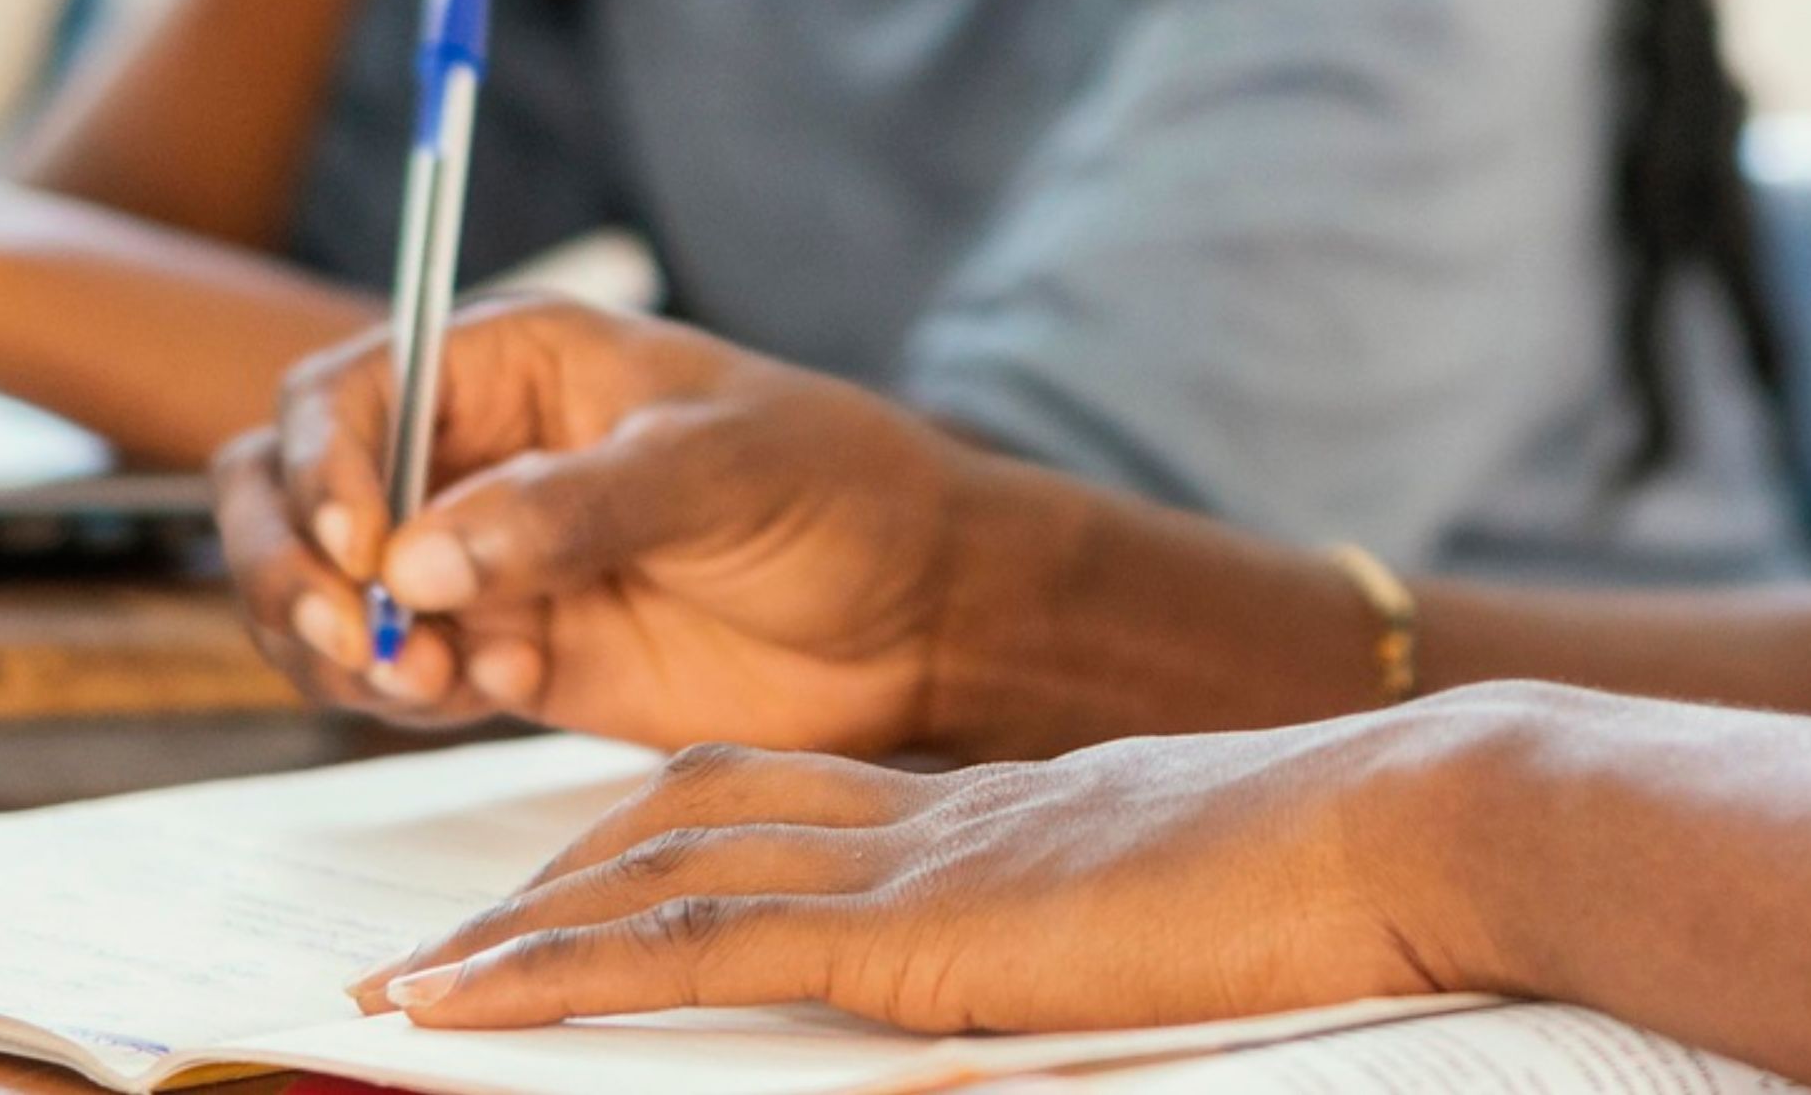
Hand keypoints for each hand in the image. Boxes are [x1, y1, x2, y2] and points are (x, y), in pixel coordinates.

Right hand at [214, 297, 961, 752]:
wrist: (916, 613)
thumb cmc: (838, 493)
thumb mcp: (716, 470)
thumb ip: (569, 508)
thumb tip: (420, 556)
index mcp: (511, 361)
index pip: (343, 396)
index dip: (322, 469)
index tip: (361, 551)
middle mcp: (472, 453)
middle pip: (289, 493)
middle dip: (292, 569)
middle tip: (364, 635)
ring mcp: (477, 557)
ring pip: (322, 597)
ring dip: (346, 647)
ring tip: (447, 677)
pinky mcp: (500, 649)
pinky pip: (392, 676)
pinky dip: (409, 696)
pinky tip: (508, 686)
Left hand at [358, 715, 1514, 1037]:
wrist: (1400, 829)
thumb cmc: (1350, 885)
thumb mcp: (1194, 907)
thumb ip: (1110, 930)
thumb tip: (1092, 967)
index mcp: (1002, 813)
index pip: (791, 800)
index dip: (668, 833)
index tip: (583, 875)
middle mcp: (936, 816)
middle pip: (696, 813)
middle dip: (560, 873)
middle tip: (448, 937)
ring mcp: (919, 863)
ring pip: (663, 873)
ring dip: (519, 933)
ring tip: (409, 989)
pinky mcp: (915, 933)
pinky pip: (693, 950)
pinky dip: (559, 976)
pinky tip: (467, 1009)